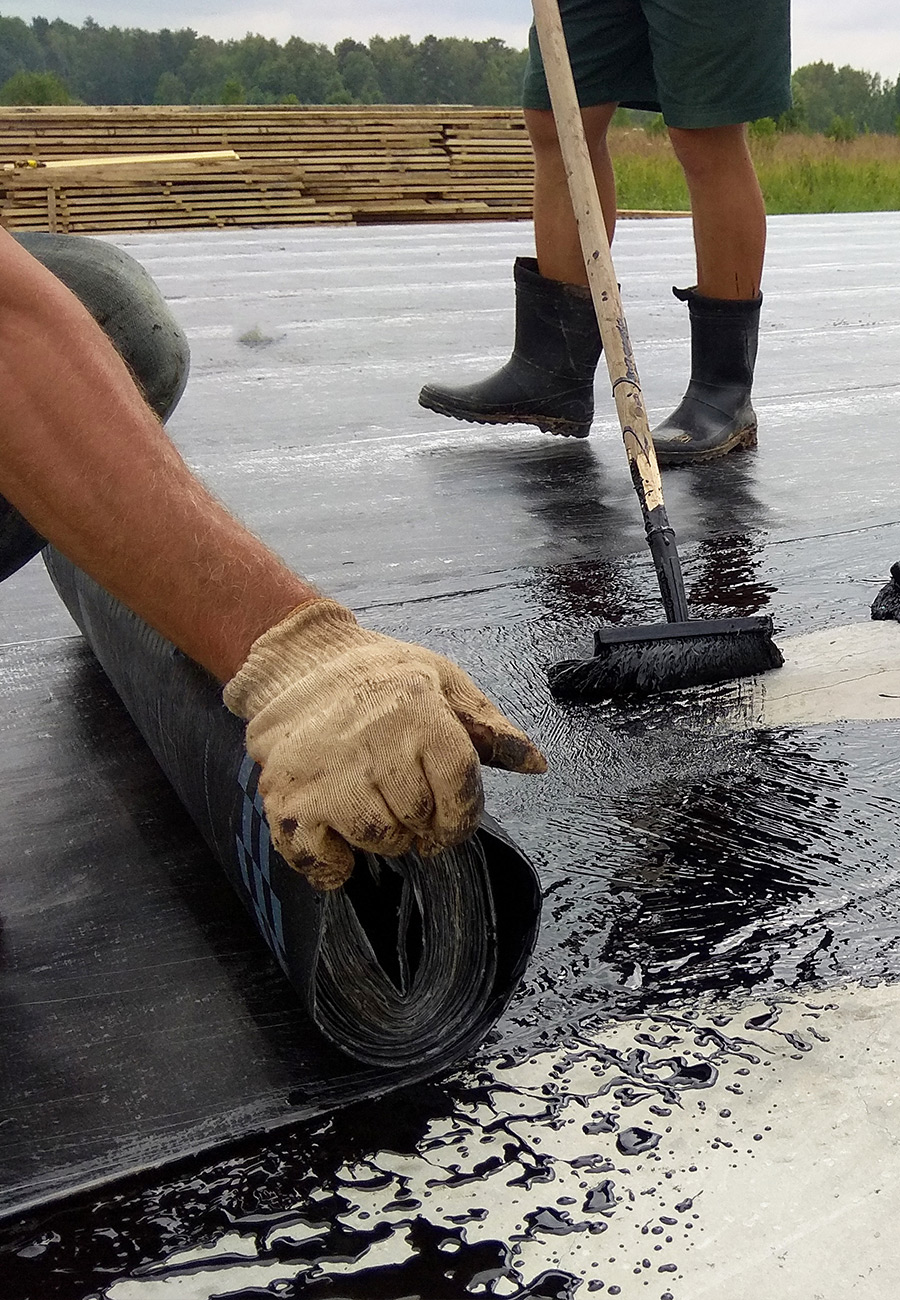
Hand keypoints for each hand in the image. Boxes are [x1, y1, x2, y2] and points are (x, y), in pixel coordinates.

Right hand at [224, 599, 545, 888]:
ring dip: (380, 836)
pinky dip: (332, 863)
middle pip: (419, 819)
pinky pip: (319, 857)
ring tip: (370, 806)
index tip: (449, 821)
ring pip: (377, 839)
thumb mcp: (441, 680)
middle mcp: (374, 744)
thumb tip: (536, 763)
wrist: (297, 660)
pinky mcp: (287, 797)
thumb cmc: (378, 673)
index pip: (459, 789)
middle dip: (419, 821)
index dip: (461, 816)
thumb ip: (489, 726)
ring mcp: (327, 773)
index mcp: (419, 713)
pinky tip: (336, 840)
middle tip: (402, 800)